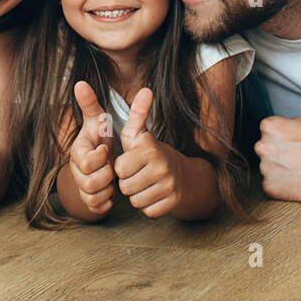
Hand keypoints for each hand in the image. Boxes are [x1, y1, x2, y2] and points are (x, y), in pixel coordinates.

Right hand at [68, 81, 116, 215]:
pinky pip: (96, 207)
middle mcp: (76, 171)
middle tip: (113, 167)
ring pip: (92, 197)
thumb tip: (80, 83)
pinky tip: (112, 190)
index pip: (86, 161)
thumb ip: (90, 103)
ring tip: (113, 178)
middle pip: (89, 182)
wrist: (103, 159)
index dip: (101, 157)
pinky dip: (107, 201)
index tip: (107, 150)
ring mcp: (80, 187)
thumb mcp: (98, 119)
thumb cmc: (100, 137)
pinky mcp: (88, 201)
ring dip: (107, 189)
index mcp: (77, 152)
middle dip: (106, 175)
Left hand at [113, 88, 184, 217]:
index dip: (121, 167)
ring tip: (144, 183)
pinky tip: (153, 194)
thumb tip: (146, 89)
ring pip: (136, 201)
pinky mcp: (173, 202)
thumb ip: (137, 114)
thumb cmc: (150, 153)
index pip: (119, 168)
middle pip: (125, 187)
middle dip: (127, 183)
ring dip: (136, 195)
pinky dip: (148, 205)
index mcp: (150, 149)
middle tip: (137, 174)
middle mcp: (162, 167)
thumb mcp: (140, 134)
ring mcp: (170, 186)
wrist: (181, 173)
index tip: (130, 161)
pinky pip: (148, 211)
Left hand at [254, 112, 300, 202]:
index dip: (283, 135)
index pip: (269, 129)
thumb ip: (294, 120)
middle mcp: (263, 147)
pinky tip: (299, 180)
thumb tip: (289, 126)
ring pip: (269, 167)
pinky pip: (272, 185)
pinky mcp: (270, 188)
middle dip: (279, 151)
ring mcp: (265, 169)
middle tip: (298, 156)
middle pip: (267, 148)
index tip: (293, 141)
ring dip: (280, 168)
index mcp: (271, 127)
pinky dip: (283, 184)